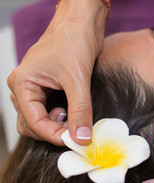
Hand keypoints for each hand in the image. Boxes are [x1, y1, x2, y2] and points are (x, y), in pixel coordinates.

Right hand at [7, 1, 105, 145]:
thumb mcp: (78, 80)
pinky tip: (76, 113)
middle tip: (77, 133)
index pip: (32, 122)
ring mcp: (35, 88)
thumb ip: (80, 111)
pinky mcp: (48, 87)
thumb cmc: (74, 40)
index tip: (75, 141)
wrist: (83, 22)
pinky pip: (50, 110)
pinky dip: (62, 117)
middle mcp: (24, 87)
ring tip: (77, 120)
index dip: (53, 135)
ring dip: (58, 125)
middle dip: (54, 132)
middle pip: (32, 124)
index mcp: (22, 84)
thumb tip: (82, 137)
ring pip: (40, 119)